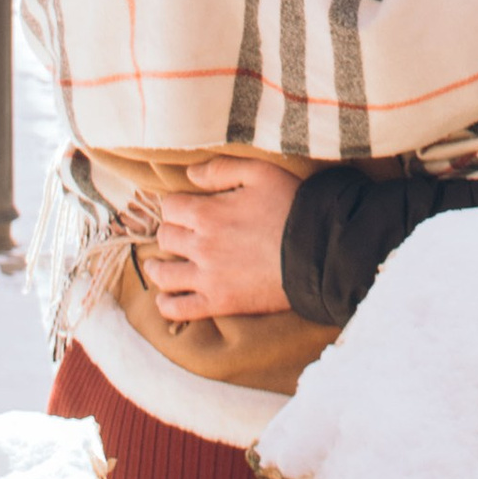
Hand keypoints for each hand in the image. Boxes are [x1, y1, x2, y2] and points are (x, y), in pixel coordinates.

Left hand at [146, 157, 302, 320]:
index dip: (176, 205)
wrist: (319, 251)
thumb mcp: (260, 173)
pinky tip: (166, 298)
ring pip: (164, 274)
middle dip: (170, 232)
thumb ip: (221, 169)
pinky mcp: (220, 302)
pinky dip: (167, 304)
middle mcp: (201, 246)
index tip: (185, 208)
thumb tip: (189, 174)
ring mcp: (208, 277)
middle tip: (179, 234)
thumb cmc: (292, 206)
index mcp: (207, 213)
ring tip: (161, 265)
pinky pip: (179, 309)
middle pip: (165, 237)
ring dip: (158, 267)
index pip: (169, 207)